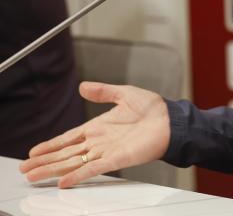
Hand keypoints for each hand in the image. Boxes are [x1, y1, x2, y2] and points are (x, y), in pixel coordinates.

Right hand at [19, 81, 169, 187]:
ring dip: (53, 170)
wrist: (171, 120)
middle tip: (25, 170)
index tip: (34, 152)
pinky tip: (64, 182)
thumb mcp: (124, 94)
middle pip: (65, 154)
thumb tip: (82, 86)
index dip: (51, 145)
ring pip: (73, 163)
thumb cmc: (153, 108)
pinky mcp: (117, 159)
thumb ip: (102, 92)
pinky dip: (78, 176)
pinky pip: (93, 169)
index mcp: (99, 126)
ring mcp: (106, 151)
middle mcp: (99, 141)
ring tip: (34, 176)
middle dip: (44, 161)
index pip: (69, 138)